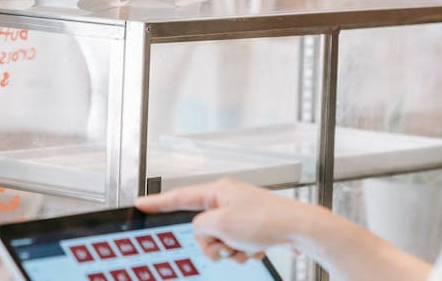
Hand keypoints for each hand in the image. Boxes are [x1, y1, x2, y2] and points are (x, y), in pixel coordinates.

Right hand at [136, 178, 317, 263]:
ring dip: (229, 249)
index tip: (140, 204)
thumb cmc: (267, 221)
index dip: (157, 202)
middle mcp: (228, 198)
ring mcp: (242, 212)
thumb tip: (202, 230)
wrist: (300, 229)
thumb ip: (201, 226)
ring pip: (219, 239)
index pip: (179, 196)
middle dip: (212, 242)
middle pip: (202, 226)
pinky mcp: (253, 226)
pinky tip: (256, 249)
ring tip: (245, 247)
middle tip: (225, 245)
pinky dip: (243, 251)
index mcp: (218, 191)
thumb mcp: (222, 225)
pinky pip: (235, 244)